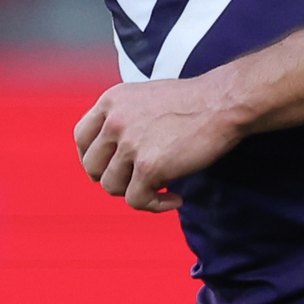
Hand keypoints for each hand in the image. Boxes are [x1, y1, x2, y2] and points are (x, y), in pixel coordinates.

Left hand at [74, 78, 242, 210]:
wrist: (222, 103)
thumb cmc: (193, 102)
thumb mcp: (145, 98)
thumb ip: (124, 119)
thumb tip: (113, 154)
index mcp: (111, 101)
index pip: (81, 137)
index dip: (92, 158)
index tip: (111, 167)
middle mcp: (114, 121)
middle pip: (92, 166)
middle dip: (113, 178)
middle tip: (137, 180)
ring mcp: (130, 144)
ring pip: (112, 187)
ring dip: (135, 192)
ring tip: (161, 187)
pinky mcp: (149, 167)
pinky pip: (137, 200)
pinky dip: (156, 205)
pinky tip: (175, 199)